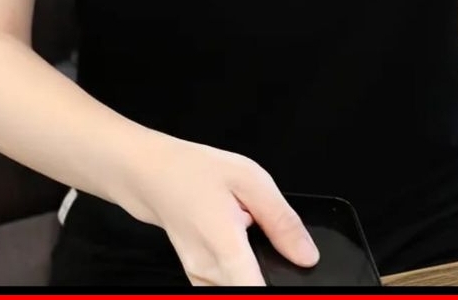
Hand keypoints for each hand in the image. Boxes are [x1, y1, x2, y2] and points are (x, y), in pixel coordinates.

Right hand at [122, 131, 318, 285]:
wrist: (150, 173)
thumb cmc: (195, 171)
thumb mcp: (249, 179)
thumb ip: (282, 221)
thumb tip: (308, 255)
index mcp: (227, 251)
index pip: (258, 295)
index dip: (282, 290)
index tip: (294, 277)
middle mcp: (210, 277)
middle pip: (251, 293)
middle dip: (272, 278)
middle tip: (277, 247)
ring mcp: (200, 282)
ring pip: (238, 289)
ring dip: (255, 275)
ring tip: (252, 237)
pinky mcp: (197, 280)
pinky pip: (226, 286)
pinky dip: (240, 274)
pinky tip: (241, 246)